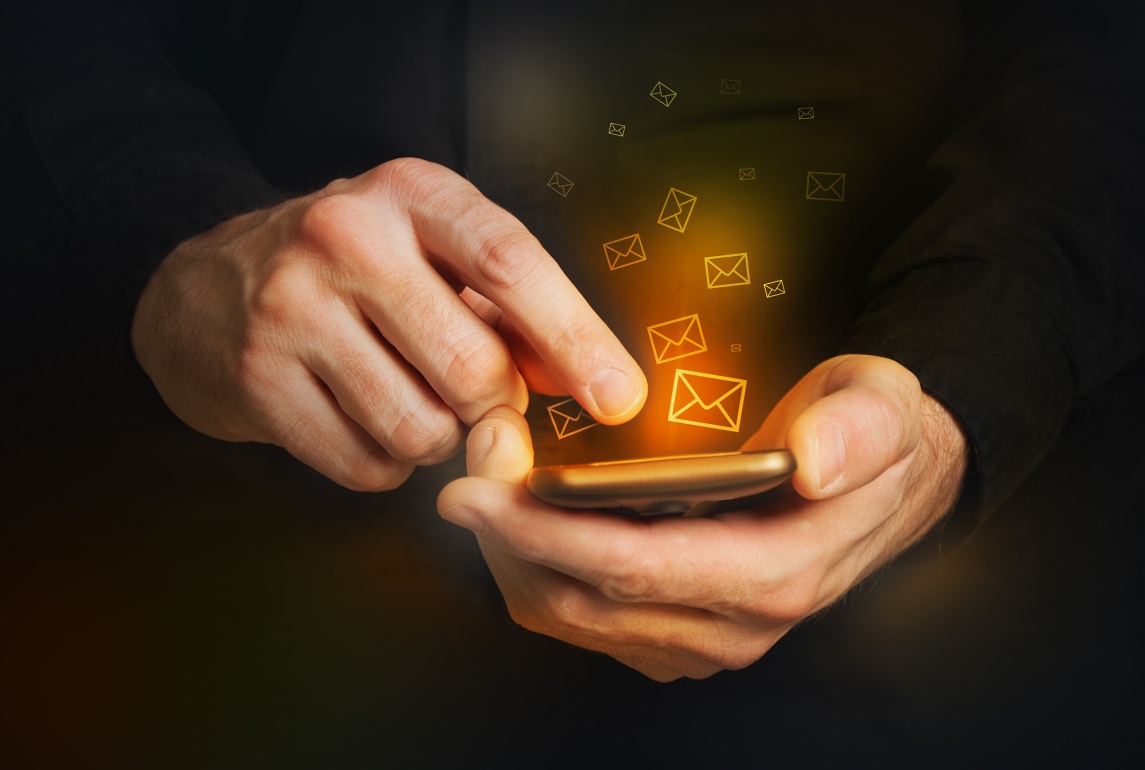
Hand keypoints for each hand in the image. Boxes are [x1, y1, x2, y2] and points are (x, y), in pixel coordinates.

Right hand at [131, 158, 645, 489]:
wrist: (204, 287)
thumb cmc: (351, 273)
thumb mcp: (431, 257)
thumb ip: (513, 313)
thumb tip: (590, 383)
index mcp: (410, 193)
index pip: (511, 264)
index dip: (576, 338)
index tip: (620, 401)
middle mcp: (345, 237)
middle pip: (474, 368)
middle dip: (493, 405)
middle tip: (471, 394)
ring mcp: (291, 308)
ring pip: (422, 429)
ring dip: (434, 438)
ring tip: (402, 395)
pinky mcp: (256, 379)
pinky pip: (366, 466)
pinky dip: (383, 463)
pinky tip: (358, 417)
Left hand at [437, 355, 967, 680]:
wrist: (884, 484)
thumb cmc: (871, 438)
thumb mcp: (885, 408)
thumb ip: (860, 430)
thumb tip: (814, 463)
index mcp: (781, 573)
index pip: (638, 570)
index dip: (548, 533)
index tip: (478, 491)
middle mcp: (735, 624)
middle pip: (585, 601)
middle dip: (509, 536)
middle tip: (468, 461)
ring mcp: (702, 637)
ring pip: (570, 617)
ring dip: (511, 553)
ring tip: (483, 479)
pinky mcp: (675, 632)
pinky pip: (579, 617)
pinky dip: (533, 567)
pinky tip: (517, 515)